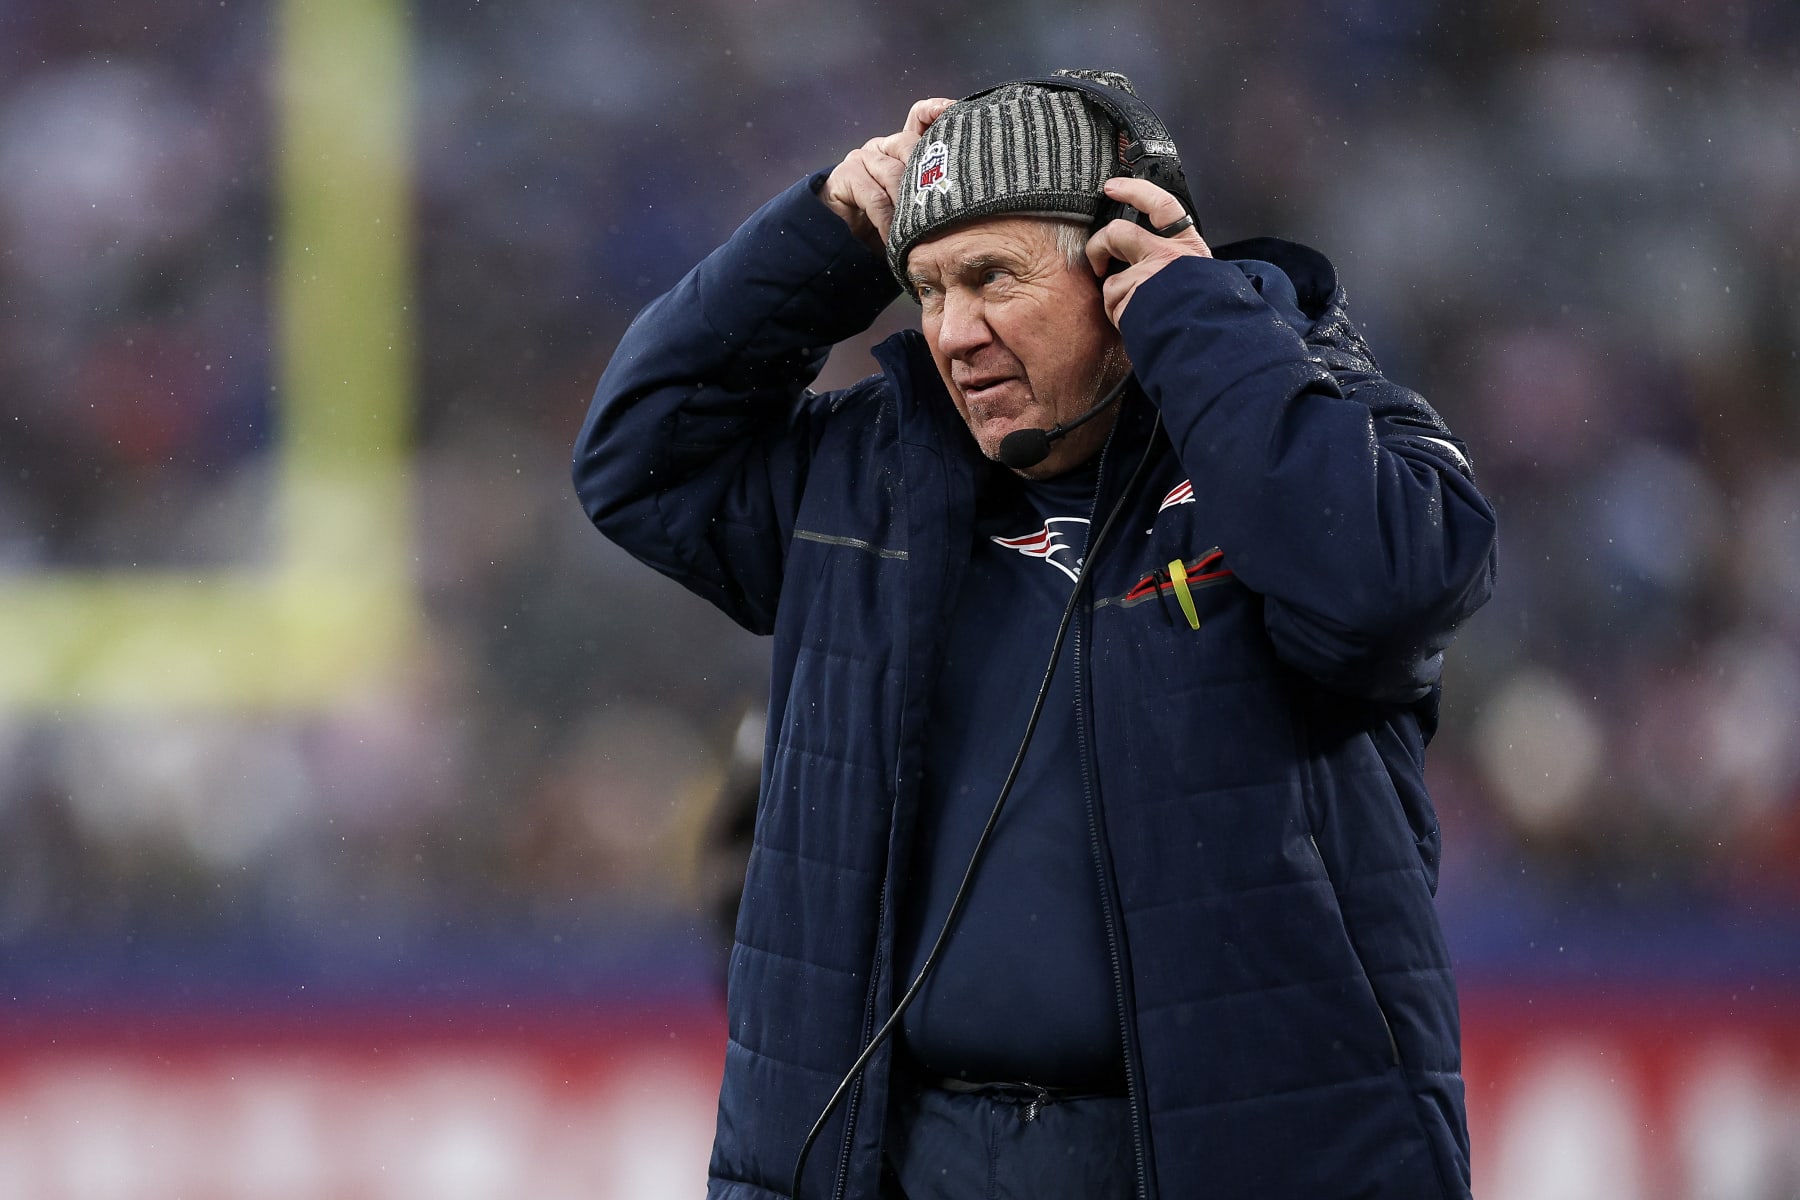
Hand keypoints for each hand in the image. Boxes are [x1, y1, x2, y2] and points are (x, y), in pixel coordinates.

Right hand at [821, 96, 953, 253]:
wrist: (838, 237)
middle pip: (909, 145)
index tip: (954, 109)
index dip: (935, 111)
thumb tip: (968, 189)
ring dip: (909, 206)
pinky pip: (875, 198)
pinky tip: (894, 236)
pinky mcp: (845, 176)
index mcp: (900, 148)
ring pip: (894, 174)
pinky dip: (888, 221)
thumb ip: (931, 190)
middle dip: (926, 173)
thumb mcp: (913, 206)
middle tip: (941, 202)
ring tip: (919, 230)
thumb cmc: (882, 222)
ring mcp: (861, 158)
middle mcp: (881, 147)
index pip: (919, 118)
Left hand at [1085, 176, 1211, 326]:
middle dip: (1099, 245)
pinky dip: (1119, 317)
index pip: (1162, 205)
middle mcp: (1166, 255)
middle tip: (1097, 261)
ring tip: (1135, 311)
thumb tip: (1145, 259)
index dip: (1135, 191)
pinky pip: (1114, 306)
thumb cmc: (1206, 309)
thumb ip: (1174, 260)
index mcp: (1186, 245)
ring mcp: (1147, 276)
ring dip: (1115, 298)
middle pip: (1118, 233)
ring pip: (1112, 279)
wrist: (1210, 339)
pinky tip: (1138, 322)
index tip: (1113, 187)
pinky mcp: (1133, 299)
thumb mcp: (1199, 273)